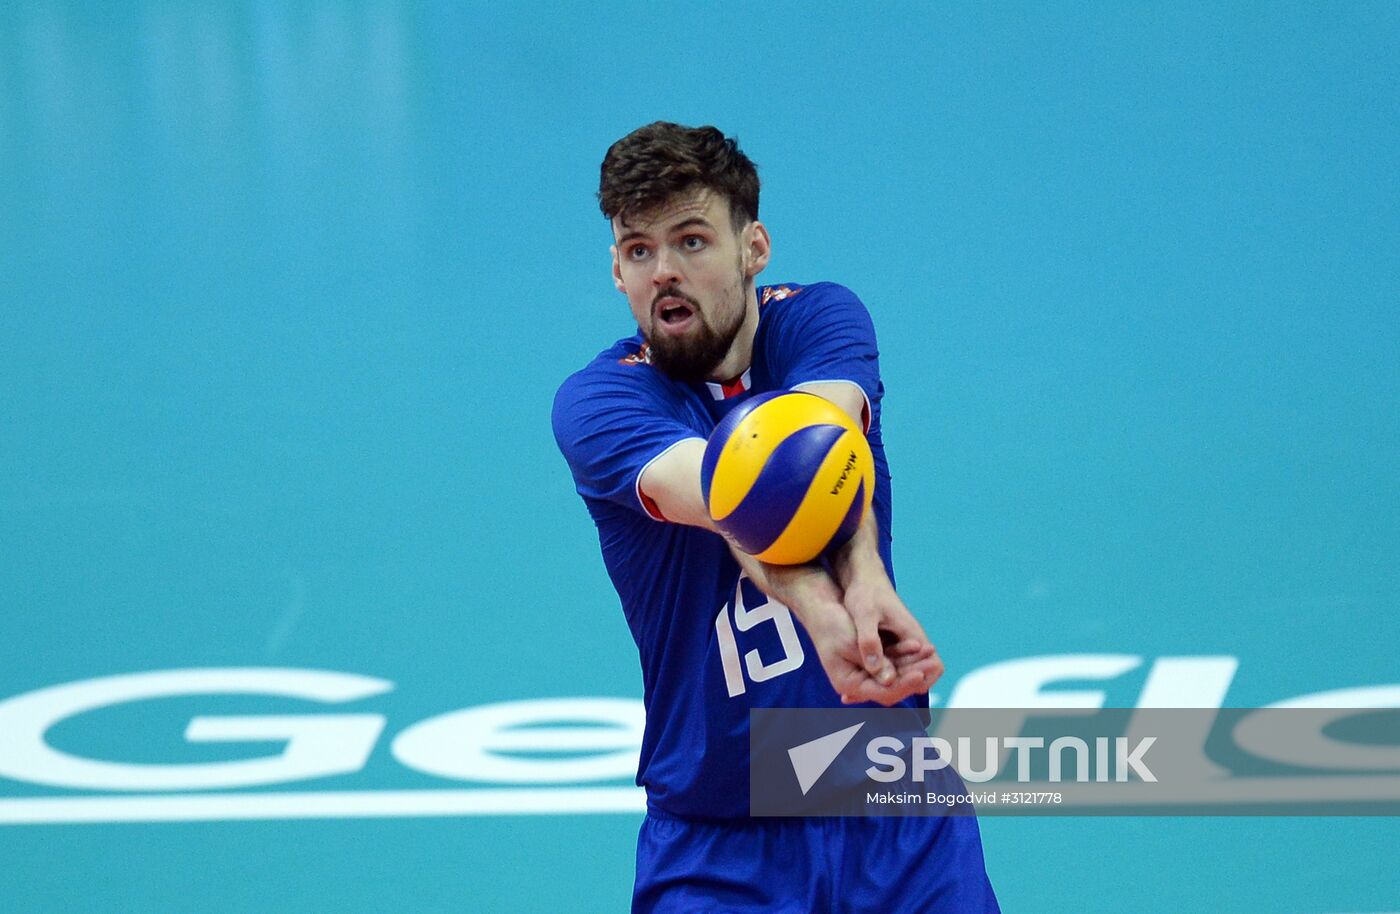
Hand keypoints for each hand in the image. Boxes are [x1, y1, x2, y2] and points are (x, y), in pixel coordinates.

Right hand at [804, 603, 940, 706]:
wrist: (820, 609)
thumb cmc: (831, 624)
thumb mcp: (851, 641)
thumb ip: (872, 659)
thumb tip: (891, 678)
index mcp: (848, 683)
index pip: (882, 692)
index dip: (903, 684)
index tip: (919, 674)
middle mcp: (857, 683)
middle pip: (891, 687)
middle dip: (913, 674)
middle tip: (932, 663)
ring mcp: (864, 672)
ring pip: (895, 675)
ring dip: (912, 664)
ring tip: (930, 652)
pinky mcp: (870, 661)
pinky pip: (891, 663)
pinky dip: (904, 655)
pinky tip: (918, 647)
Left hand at [842, 578, 943, 700]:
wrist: (862, 574)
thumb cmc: (866, 591)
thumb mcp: (864, 615)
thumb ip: (870, 642)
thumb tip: (879, 671)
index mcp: (912, 634)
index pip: (935, 666)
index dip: (923, 681)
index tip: (899, 690)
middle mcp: (910, 640)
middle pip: (916, 674)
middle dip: (897, 689)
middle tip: (861, 699)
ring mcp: (899, 642)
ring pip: (900, 671)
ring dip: (884, 684)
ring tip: (850, 696)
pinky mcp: (887, 642)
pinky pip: (887, 664)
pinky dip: (874, 675)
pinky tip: (849, 680)